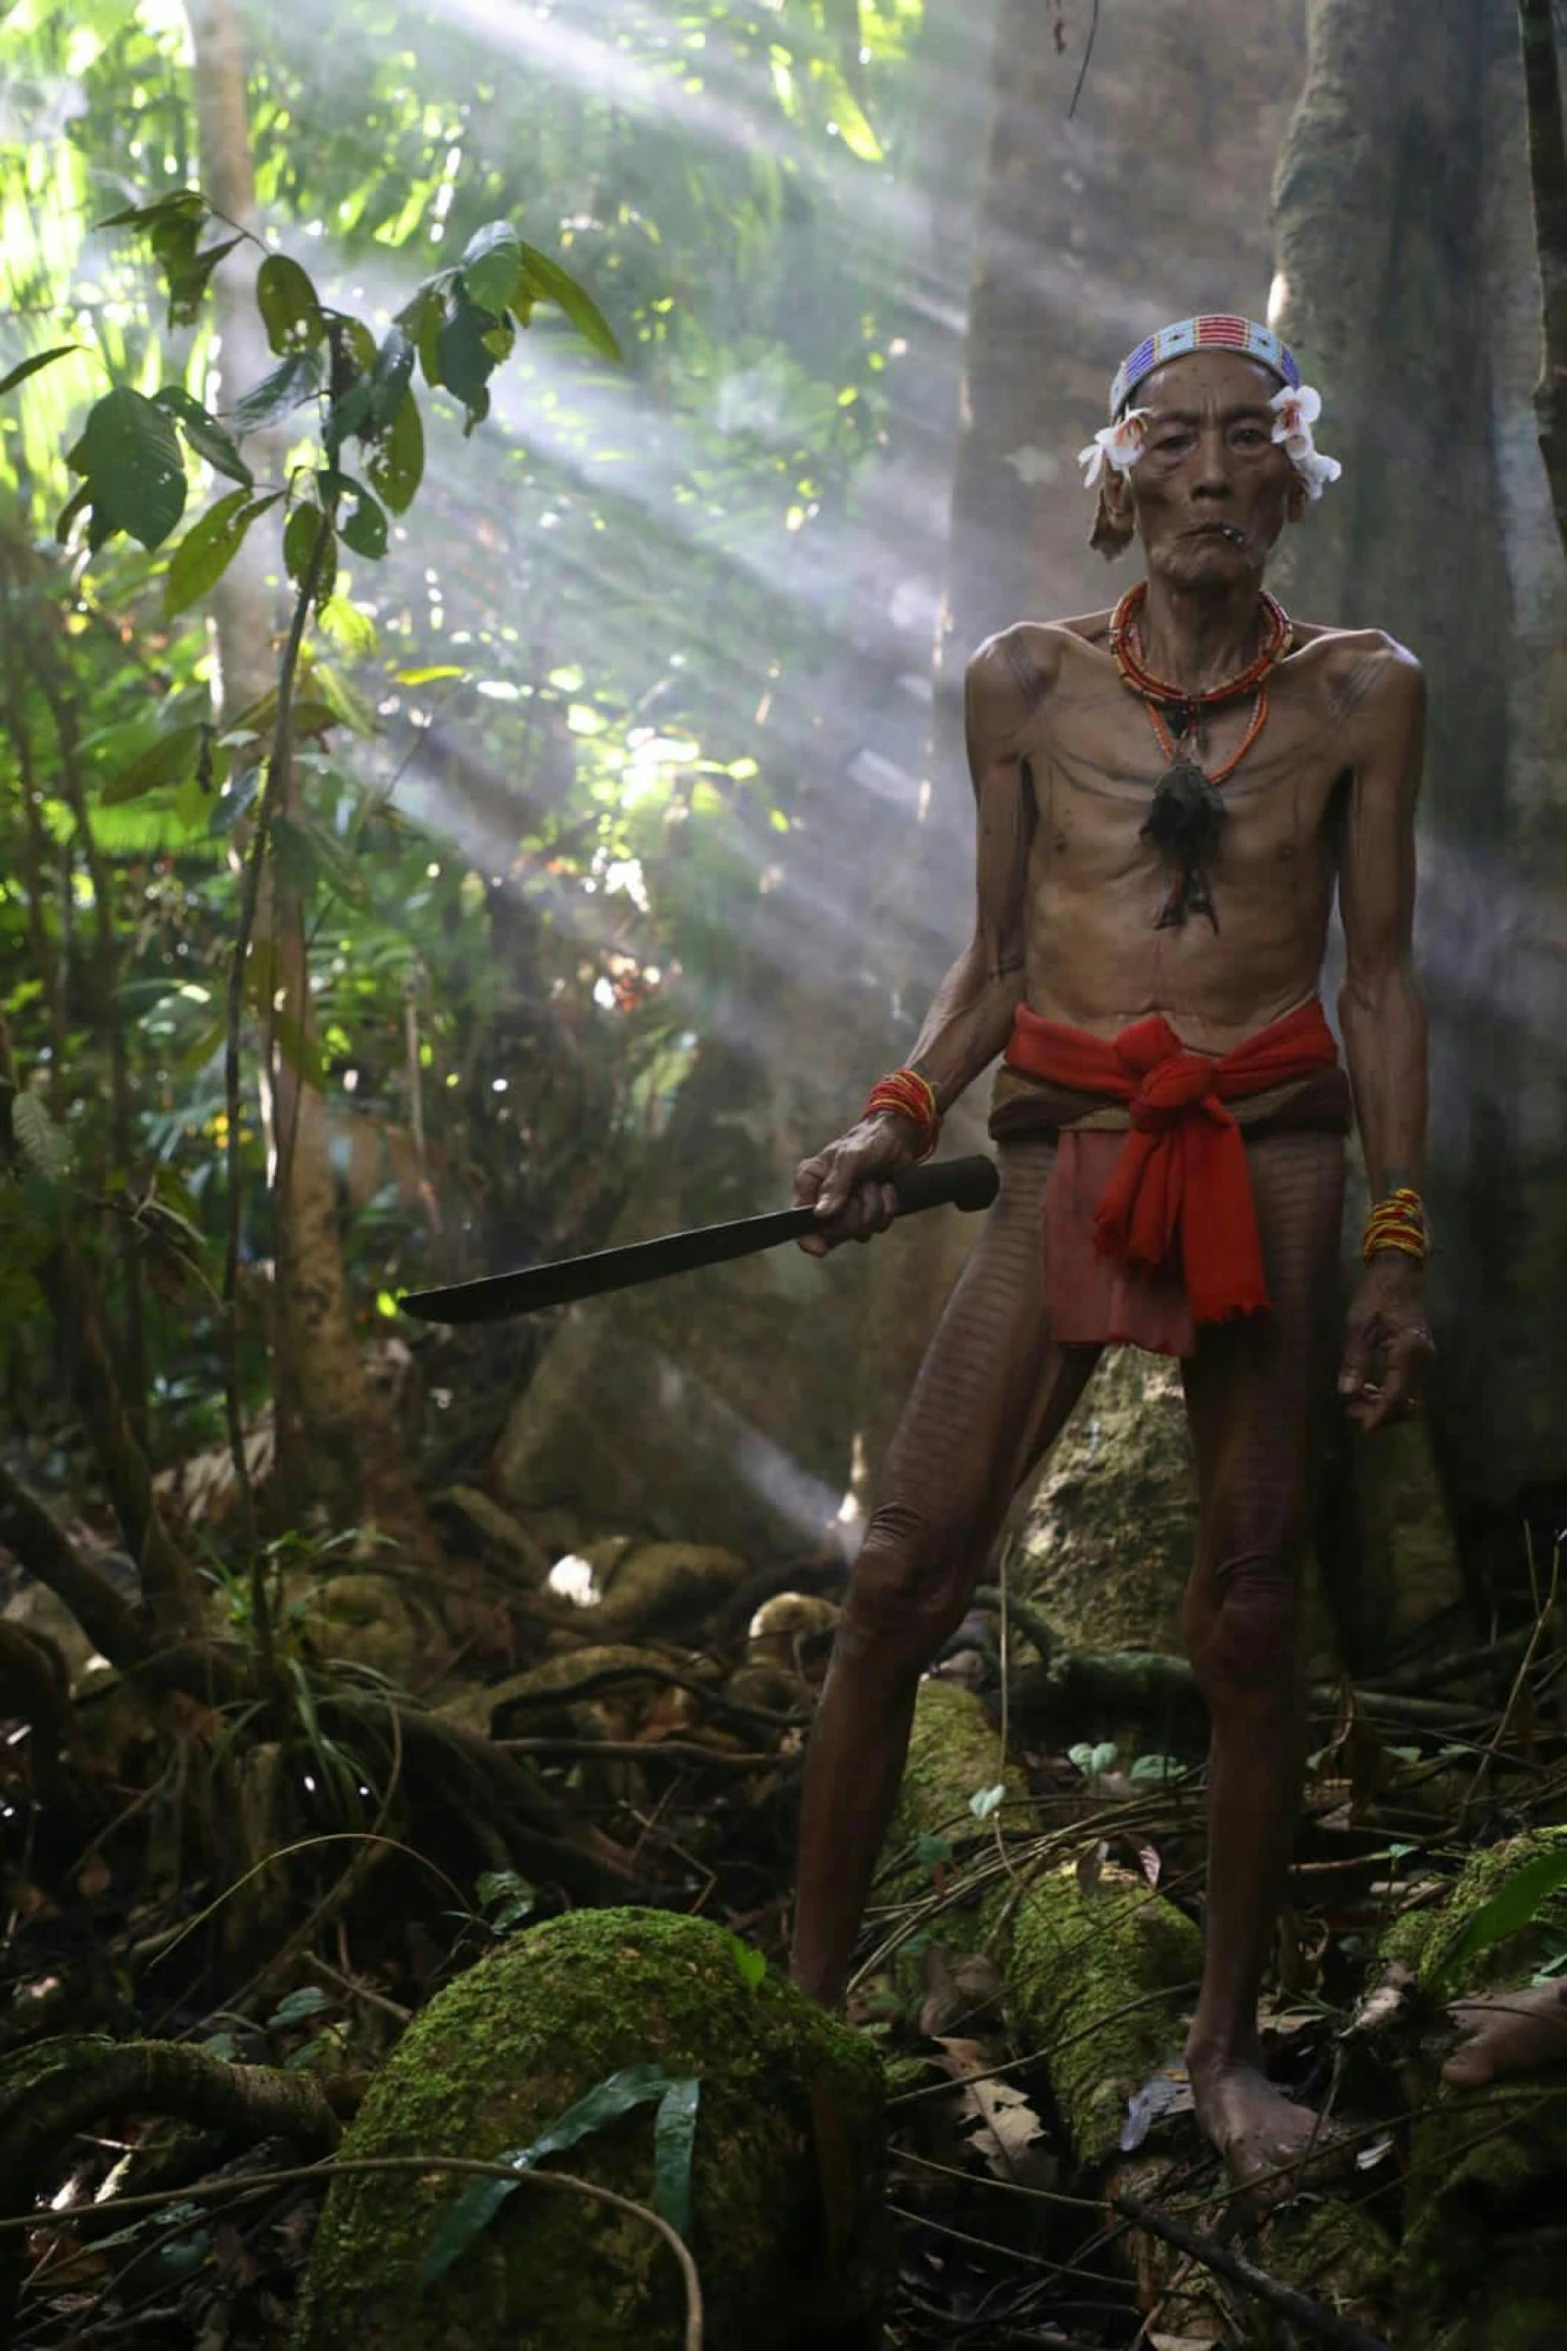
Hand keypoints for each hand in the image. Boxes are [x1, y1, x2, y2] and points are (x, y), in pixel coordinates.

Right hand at [793, 1114, 918, 1256]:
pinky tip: (886, 1189)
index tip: (820, 1248)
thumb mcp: (851, 1157)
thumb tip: (820, 1215)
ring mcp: (845, 1209)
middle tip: (863, 1187)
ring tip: (875, 1183)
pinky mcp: (866, 1214)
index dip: (809, 1237)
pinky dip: (887, 1208)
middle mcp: (823, 1199)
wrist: (898, 1138)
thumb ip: (836, 1185)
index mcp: (809, 1181)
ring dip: (875, 1207)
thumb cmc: (869, 1141)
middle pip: (834, 1231)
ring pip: (859, 1231)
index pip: (799, 1218)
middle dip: (856, 1212)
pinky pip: (877, 1227)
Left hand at [1337, 1253, 1434, 1431]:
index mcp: (1409, 1351)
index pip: (1396, 1395)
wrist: (1399, 1274)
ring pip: (1408, 1397)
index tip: (1362, 1427)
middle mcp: (1423, 1360)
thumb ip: (1354, 1360)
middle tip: (1351, 1410)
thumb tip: (1347, 1393)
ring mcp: (1426, 1360)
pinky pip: (1409, 1386)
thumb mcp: (1359, 1326)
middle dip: (1380, 1413)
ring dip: (1385, 1405)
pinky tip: (1370, 1388)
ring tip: (1357, 1401)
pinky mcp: (1421, 1358)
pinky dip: (1391, 1394)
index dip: (1379, 1415)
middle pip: (1406, 1403)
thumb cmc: (1376, 1295)